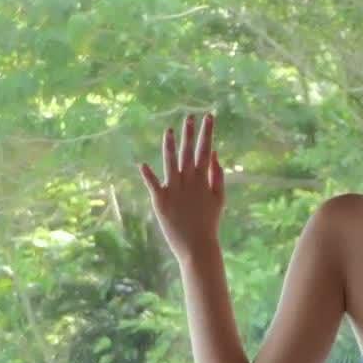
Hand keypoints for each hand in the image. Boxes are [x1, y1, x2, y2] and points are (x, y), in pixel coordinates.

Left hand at [140, 113, 225, 260]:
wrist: (198, 246)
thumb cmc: (209, 223)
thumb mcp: (219, 198)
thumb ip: (218, 175)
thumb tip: (215, 154)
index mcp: (203, 180)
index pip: (205, 150)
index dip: (207, 133)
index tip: (209, 116)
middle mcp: (189, 182)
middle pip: (188, 153)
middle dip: (190, 134)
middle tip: (189, 116)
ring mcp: (174, 191)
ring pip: (171, 164)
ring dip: (170, 147)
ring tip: (169, 130)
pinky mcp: (161, 201)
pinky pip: (154, 185)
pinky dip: (148, 175)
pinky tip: (142, 164)